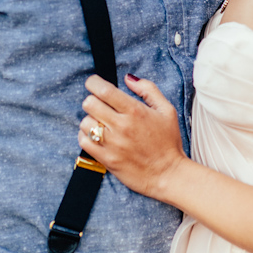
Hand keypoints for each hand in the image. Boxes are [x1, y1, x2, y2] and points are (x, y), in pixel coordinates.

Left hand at [78, 74, 186, 199]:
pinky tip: (97, 136)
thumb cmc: (168, 142)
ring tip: (101, 122)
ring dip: (90, 119)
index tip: (93, 83)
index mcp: (135, 111)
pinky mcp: (106, 159)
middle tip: (100, 104)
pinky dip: (86, 136)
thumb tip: (128, 78)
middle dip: (92, 100)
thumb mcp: (167, 110)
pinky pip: (84, 142)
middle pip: (90, 104)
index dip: (93, 82)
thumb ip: (148, 90)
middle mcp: (121, 126)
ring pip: (85, 122)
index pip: (104, 90)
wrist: (168, 174)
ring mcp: (112, 144)